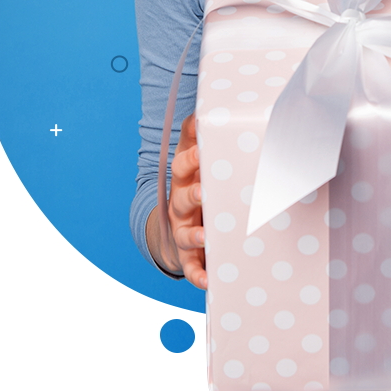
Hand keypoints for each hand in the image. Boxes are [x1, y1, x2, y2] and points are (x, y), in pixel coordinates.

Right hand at [165, 114, 206, 288]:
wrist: (185, 218)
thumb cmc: (199, 180)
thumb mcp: (197, 157)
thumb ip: (199, 135)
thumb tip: (204, 109)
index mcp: (187, 177)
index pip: (184, 164)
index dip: (190, 158)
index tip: (201, 153)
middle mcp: (182, 203)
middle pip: (184, 198)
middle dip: (194, 196)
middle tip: (205, 192)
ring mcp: (183, 229)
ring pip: (186, 233)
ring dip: (196, 235)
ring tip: (208, 236)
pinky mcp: (189, 253)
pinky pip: (192, 265)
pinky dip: (198, 274)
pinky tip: (208, 281)